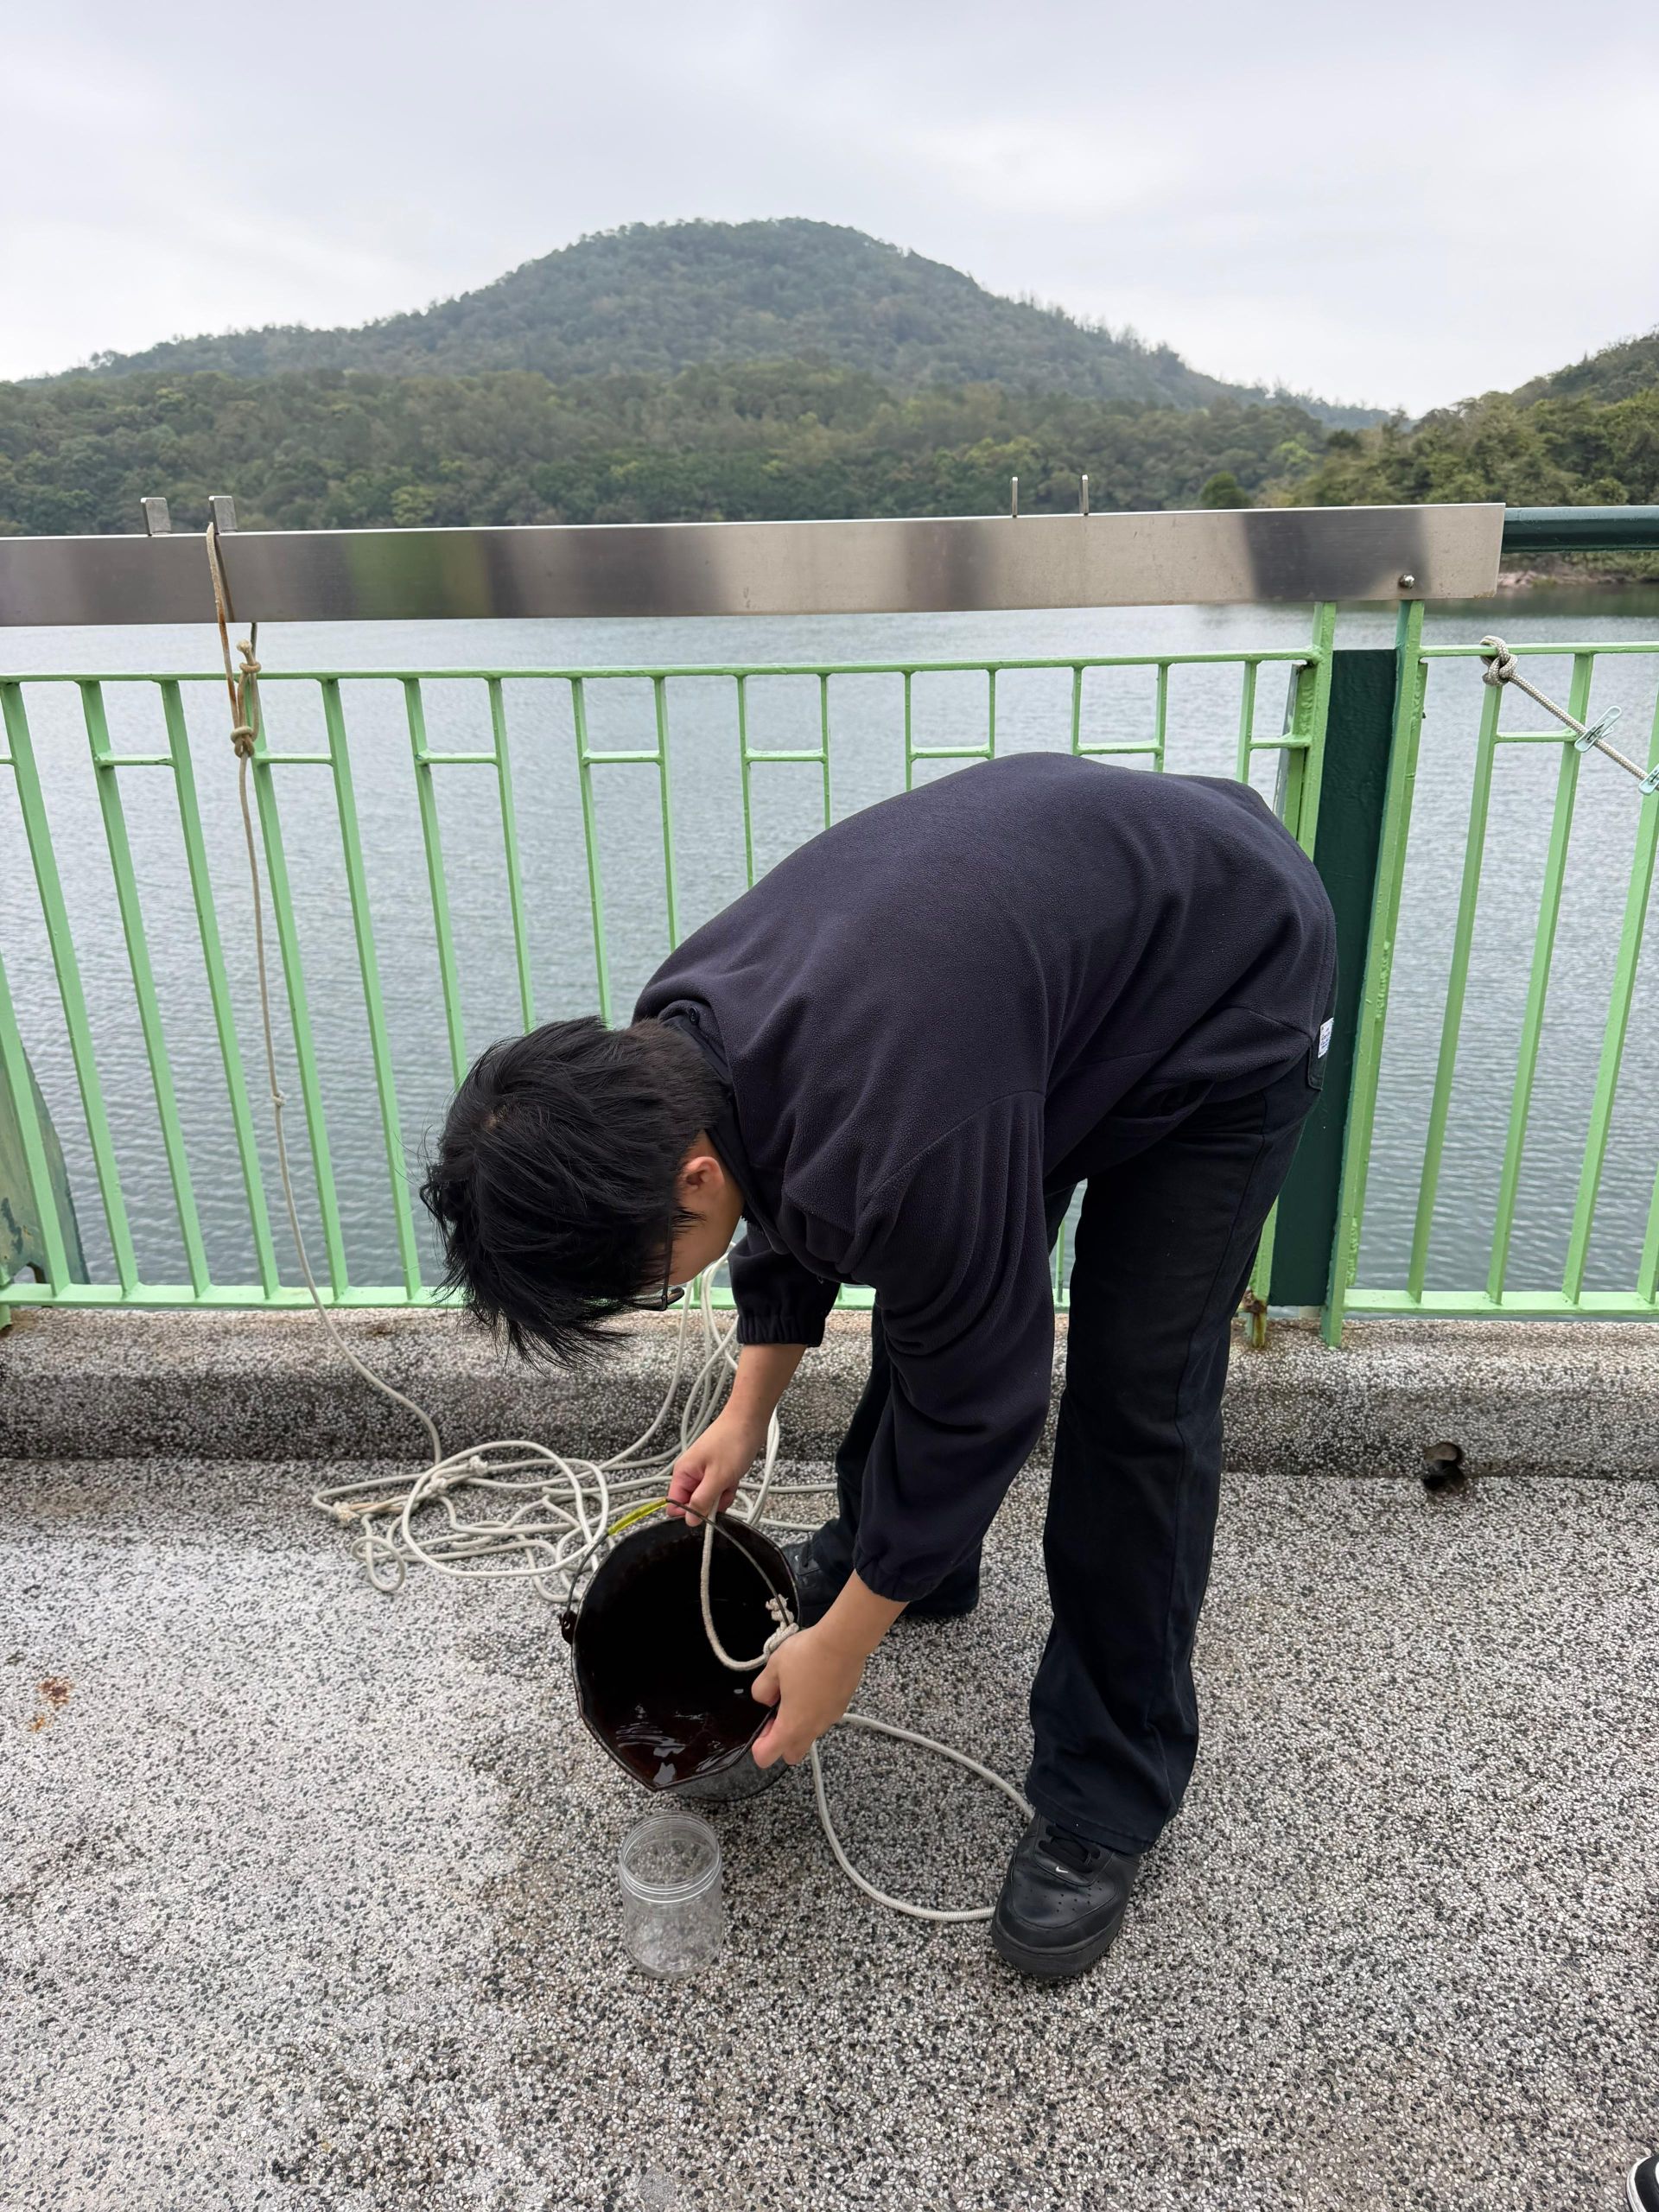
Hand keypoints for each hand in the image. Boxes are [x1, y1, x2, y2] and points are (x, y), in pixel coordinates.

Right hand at [667, 1410, 765, 1523]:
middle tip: (722, 1491)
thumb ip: (701, 1501)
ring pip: (709, 1498)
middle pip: (694, 1503)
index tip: (706, 1509)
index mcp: (683, 1473)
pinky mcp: (717, 1471)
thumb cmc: (733, 1442)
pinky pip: (719, 1489)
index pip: (675, 1505)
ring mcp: (704, 1472)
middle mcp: (690, 1473)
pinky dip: (728, 1487)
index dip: (689, 1512)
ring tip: (730, 1480)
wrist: (750, 1420)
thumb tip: (689, 1521)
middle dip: (710, 1504)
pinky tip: (735, 1478)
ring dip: (722, 1495)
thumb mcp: (717, 1477)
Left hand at [749, 1621, 866, 1767]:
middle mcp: (812, 1729)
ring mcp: (829, 1720)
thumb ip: (762, 1689)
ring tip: (796, 1691)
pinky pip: (823, 1719)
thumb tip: (766, 1700)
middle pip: (792, 1755)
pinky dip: (815, 1711)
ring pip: (809, 1736)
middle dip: (781, 1742)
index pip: (767, 1757)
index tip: (762, 1723)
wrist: (843, 1643)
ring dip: (799, 1725)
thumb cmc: (806, 1655)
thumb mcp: (773, 1668)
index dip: (758, 1745)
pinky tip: (813, 1684)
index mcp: (791, 1725)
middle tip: (778, 1712)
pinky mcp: (841, 1708)